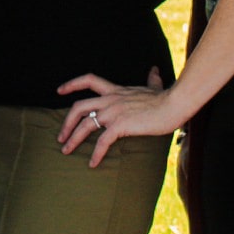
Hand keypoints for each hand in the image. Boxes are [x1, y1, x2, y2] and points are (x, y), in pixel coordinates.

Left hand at [55, 68, 182, 166]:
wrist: (174, 104)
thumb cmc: (166, 98)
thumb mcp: (154, 86)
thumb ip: (151, 79)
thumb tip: (154, 69)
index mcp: (115, 90)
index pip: (88, 80)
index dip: (72, 84)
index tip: (59, 91)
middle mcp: (111, 99)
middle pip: (79, 107)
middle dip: (66, 122)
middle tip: (60, 136)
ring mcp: (115, 112)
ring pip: (85, 124)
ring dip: (73, 139)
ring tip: (66, 150)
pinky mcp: (121, 125)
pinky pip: (103, 141)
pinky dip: (96, 153)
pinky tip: (93, 163)